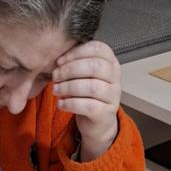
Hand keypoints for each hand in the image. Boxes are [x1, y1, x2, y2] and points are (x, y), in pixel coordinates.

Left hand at [52, 40, 120, 160]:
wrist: (97, 122)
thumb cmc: (88, 95)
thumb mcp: (83, 75)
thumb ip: (75, 63)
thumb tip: (57, 58)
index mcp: (110, 62)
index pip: (98, 48)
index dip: (76, 52)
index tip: (60, 61)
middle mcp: (115, 78)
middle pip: (95, 66)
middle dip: (70, 69)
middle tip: (56, 76)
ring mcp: (113, 96)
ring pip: (92, 87)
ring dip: (68, 87)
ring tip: (56, 90)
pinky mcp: (106, 113)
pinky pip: (89, 106)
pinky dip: (71, 103)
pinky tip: (61, 103)